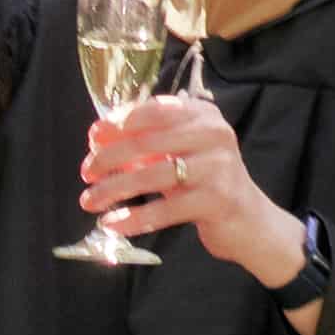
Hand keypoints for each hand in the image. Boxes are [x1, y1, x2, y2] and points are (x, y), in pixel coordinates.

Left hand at [82, 88, 303, 286]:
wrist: (249, 219)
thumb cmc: (204, 181)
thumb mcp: (177, 152)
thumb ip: (143, 140)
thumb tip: (96, 134)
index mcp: (203, 114)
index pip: (153, 110)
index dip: (118, 123)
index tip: (92, 138)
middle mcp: (214, 134)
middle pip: (146, 142)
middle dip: (108, 158)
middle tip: (86, 172)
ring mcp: (218, 167)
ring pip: (151, 176)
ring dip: (113, 189)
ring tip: (89, 201)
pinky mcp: (217, 200)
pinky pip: (165, 209)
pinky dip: (134, 218)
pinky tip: (112, 224)